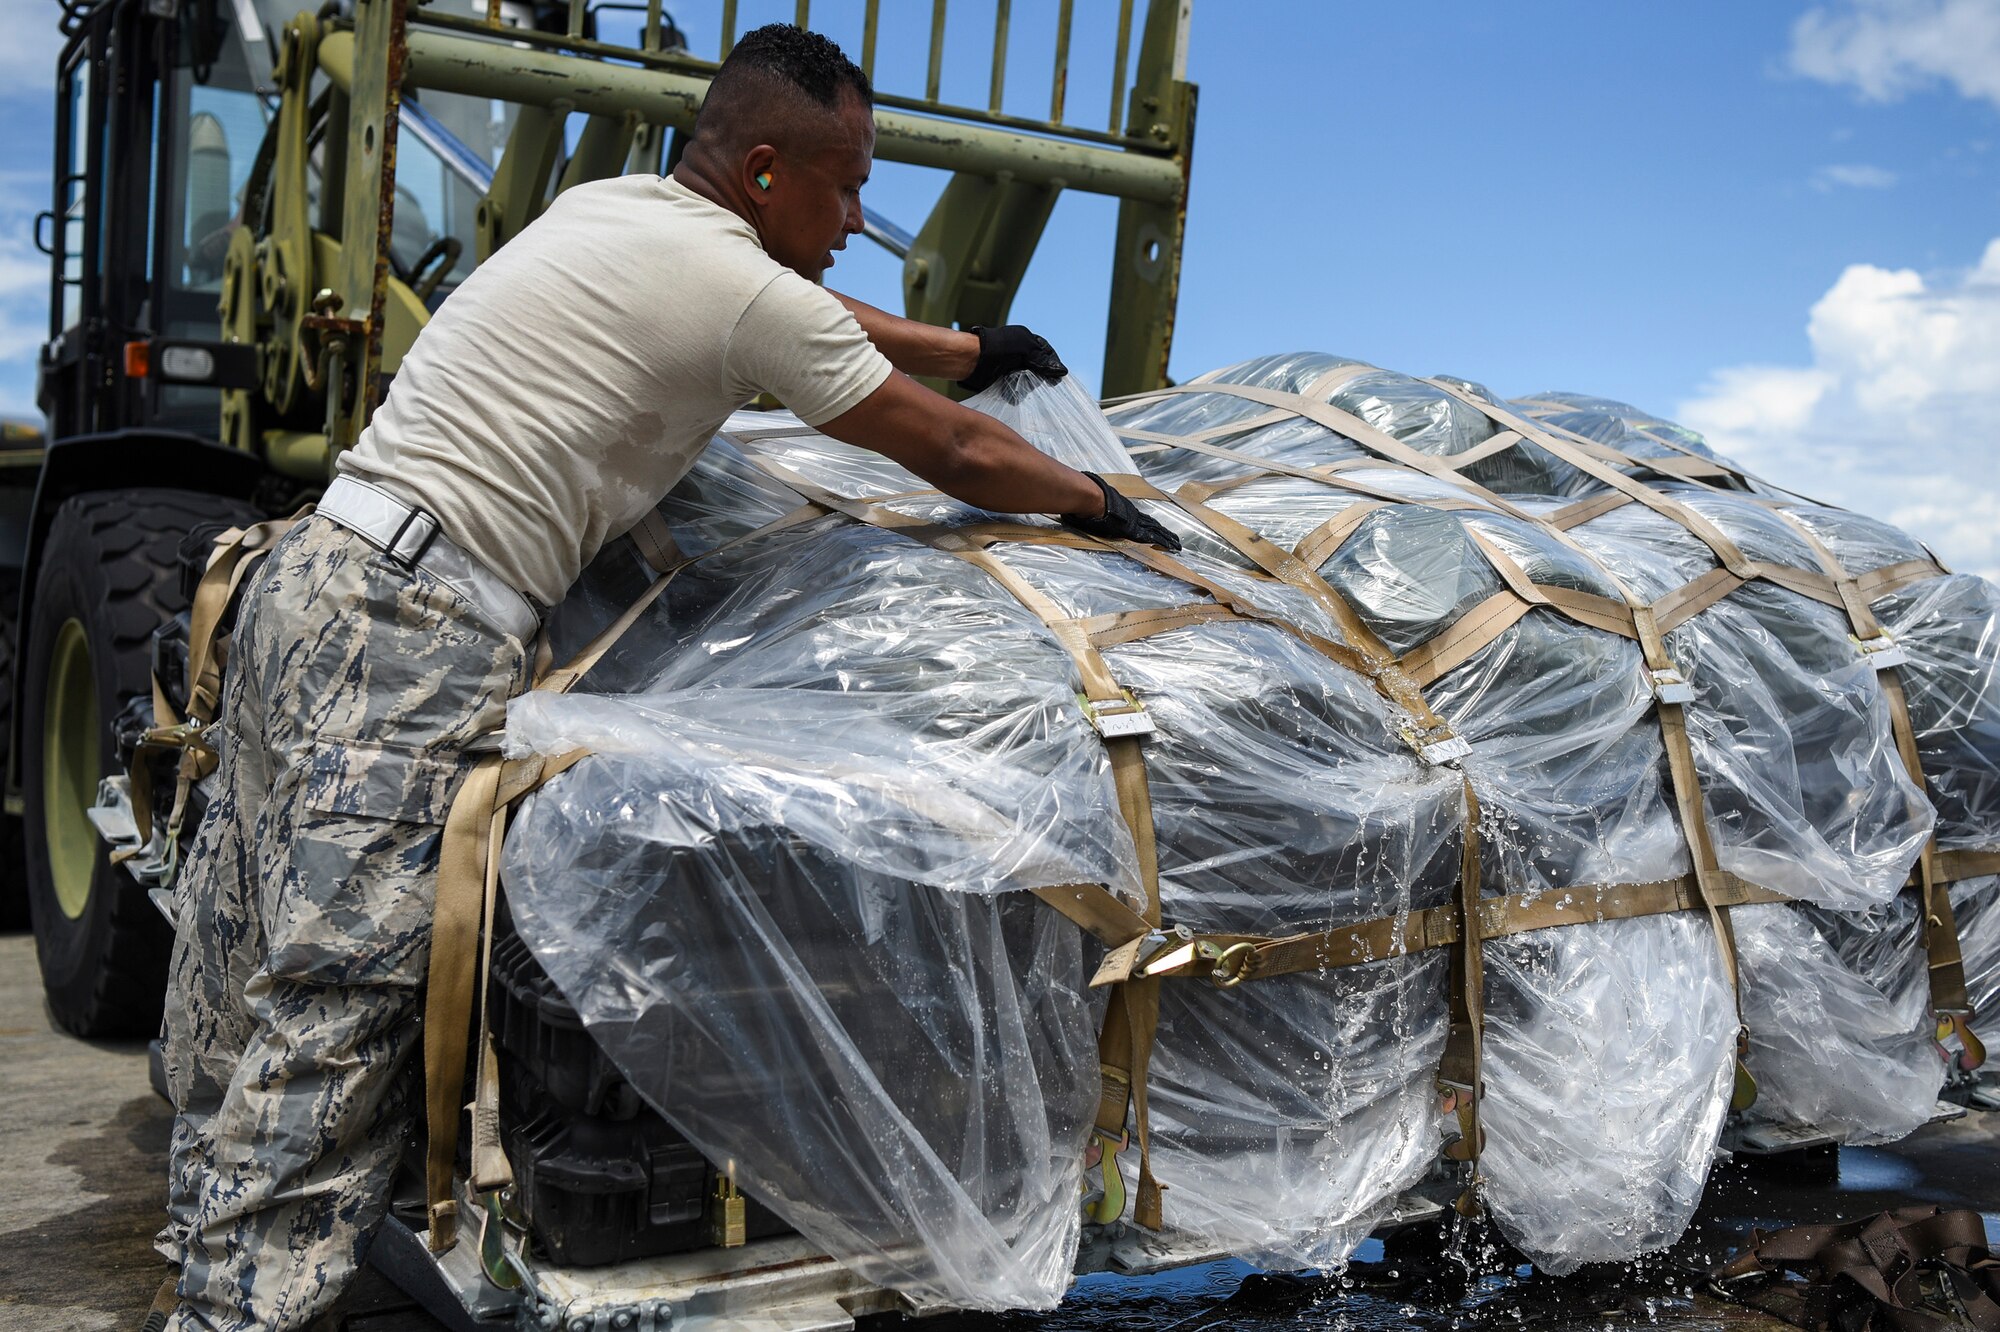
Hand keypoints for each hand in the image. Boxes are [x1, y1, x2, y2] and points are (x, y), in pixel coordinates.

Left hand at [957, 325, 1068, 393]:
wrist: (972, 359)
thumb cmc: (999, 347)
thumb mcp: (1026, 350)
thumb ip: (1044, 361)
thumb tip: (1062, 372)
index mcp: (1027, 341)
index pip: (1047, 354)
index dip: (1052, 365)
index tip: (1057, 378)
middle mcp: (1019, 354)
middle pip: (1038, 370)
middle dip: (1038, 378)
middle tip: (1039, 384)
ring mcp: (1010, 367)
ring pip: (1027, 383)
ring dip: (1026, 387)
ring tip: (1022, 387)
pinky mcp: (1001, 381)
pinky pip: (1014, 391)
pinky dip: (1015, 394)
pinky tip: (1013, 394)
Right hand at [1062, 472, 1182, 550]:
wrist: (1092, 499)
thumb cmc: (1089, 502)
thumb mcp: (1093, 505)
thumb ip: (1093, 510)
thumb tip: (1083, 510)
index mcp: (1124, 510)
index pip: (1140, 518)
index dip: (1149, 523)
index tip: (1156, 527)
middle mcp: (1132, 514)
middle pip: (1152, 524)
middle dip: (1163, 531)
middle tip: (1175, 538)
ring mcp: (1135, 522)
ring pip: (1157, 530)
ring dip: (1168, 537)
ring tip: (1178, 544)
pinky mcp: (1135, 530)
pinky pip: (1153, 537)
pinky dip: (1163, 542)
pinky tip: (1171, 546)